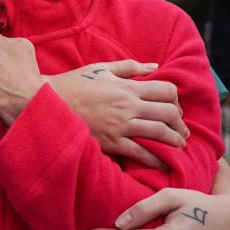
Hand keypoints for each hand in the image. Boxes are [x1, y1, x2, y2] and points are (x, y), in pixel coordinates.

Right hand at [51, 61, 187, 169]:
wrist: (47, 102)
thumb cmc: (74, 84)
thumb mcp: (101, 69)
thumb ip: (129, 67)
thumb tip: (155, 65)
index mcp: (127, 87)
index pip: (166, 90)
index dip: (177, 100)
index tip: (176, 109)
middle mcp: (127, 105)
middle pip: (168, 113)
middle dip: (180, 124)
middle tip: (182, 132)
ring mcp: (120, 125)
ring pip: (159, 133)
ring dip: (174, 141)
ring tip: (178, 146)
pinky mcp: (111, 142)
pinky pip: (140, 153)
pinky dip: (156, 160)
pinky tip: (162, 163)